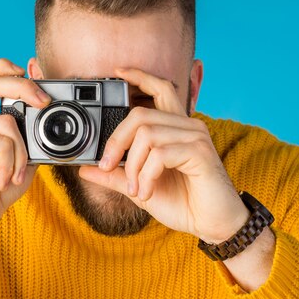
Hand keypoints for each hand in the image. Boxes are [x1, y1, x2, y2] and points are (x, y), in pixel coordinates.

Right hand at [0, 58, 50, 266]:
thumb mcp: (22, 150)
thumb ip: (28, 123)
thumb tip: (40, 96)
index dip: (5, 66)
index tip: (31, 72)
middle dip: (24, 87)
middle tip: (44, 103)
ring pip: (7, 121)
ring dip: (21, 152)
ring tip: (13, 172)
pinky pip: (2, 142)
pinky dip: (11, 163)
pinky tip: (1, 178)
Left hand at [78, 68, 249, 243]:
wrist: (213, 225)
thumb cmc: (184, 203)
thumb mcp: (140, 188)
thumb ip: (116, 176)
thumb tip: (86, 169)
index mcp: (175, 128)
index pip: (160, 89)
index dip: (140, 76)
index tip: (118, 72)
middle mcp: (187, 126)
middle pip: (140, 114)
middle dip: (116, 141)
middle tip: (108, 166)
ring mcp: (195, 137)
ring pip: (147, 135)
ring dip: (133, 166)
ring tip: (137, 189)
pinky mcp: (200, 152)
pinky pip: (160, 154)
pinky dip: (146, 176)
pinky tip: (147, 192)